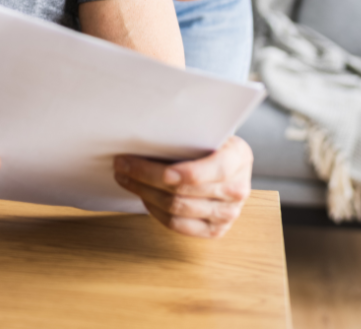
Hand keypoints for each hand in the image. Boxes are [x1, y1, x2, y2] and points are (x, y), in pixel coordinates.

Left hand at [113, 135, 252, 237]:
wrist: (228, 164)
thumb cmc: (210, 143)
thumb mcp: (207, 131)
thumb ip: (186, 134)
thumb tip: (144, 135)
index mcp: (239, 157)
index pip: (211, 170)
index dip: (179, 172)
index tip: (147, 166)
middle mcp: (237, 189)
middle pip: (183, 191)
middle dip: (145, 176)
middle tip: (122, 164)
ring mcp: (227, 213)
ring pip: (176, 209)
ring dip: (144, 192)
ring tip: (125, 177)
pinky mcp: (215, 230)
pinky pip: (177, 225)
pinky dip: (155, 210)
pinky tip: (143, 196)